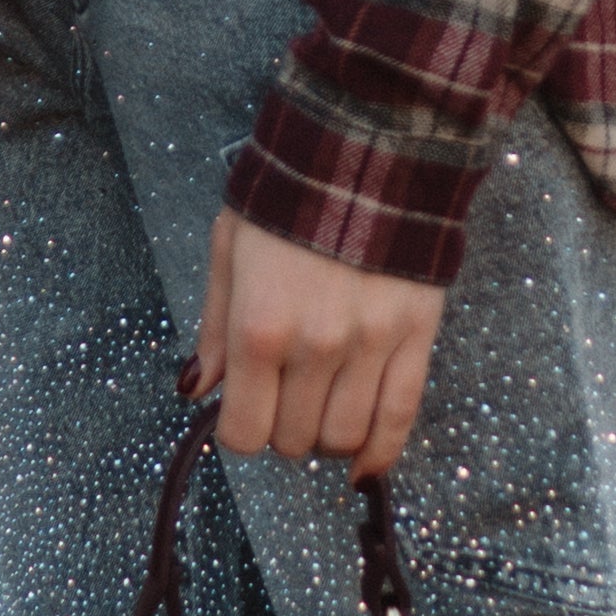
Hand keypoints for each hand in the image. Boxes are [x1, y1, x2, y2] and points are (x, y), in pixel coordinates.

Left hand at [195, 207, 445, 477]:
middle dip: (281, 428)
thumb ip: (214, 327)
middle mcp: (315, 347)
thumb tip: (198, 389)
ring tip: (321, 406)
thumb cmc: (287, 197)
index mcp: (260, 326)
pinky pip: (401, 416)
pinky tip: (364, 466)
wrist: (366, 150)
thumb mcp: (229, 249)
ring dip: (326, 436)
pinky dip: (382, 452)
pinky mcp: (416, 337)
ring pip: (344, 437)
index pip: (243, 432)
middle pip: (293, 440)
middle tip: (283, 396)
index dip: (239, 430)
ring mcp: (370, 345)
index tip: (243, 410)